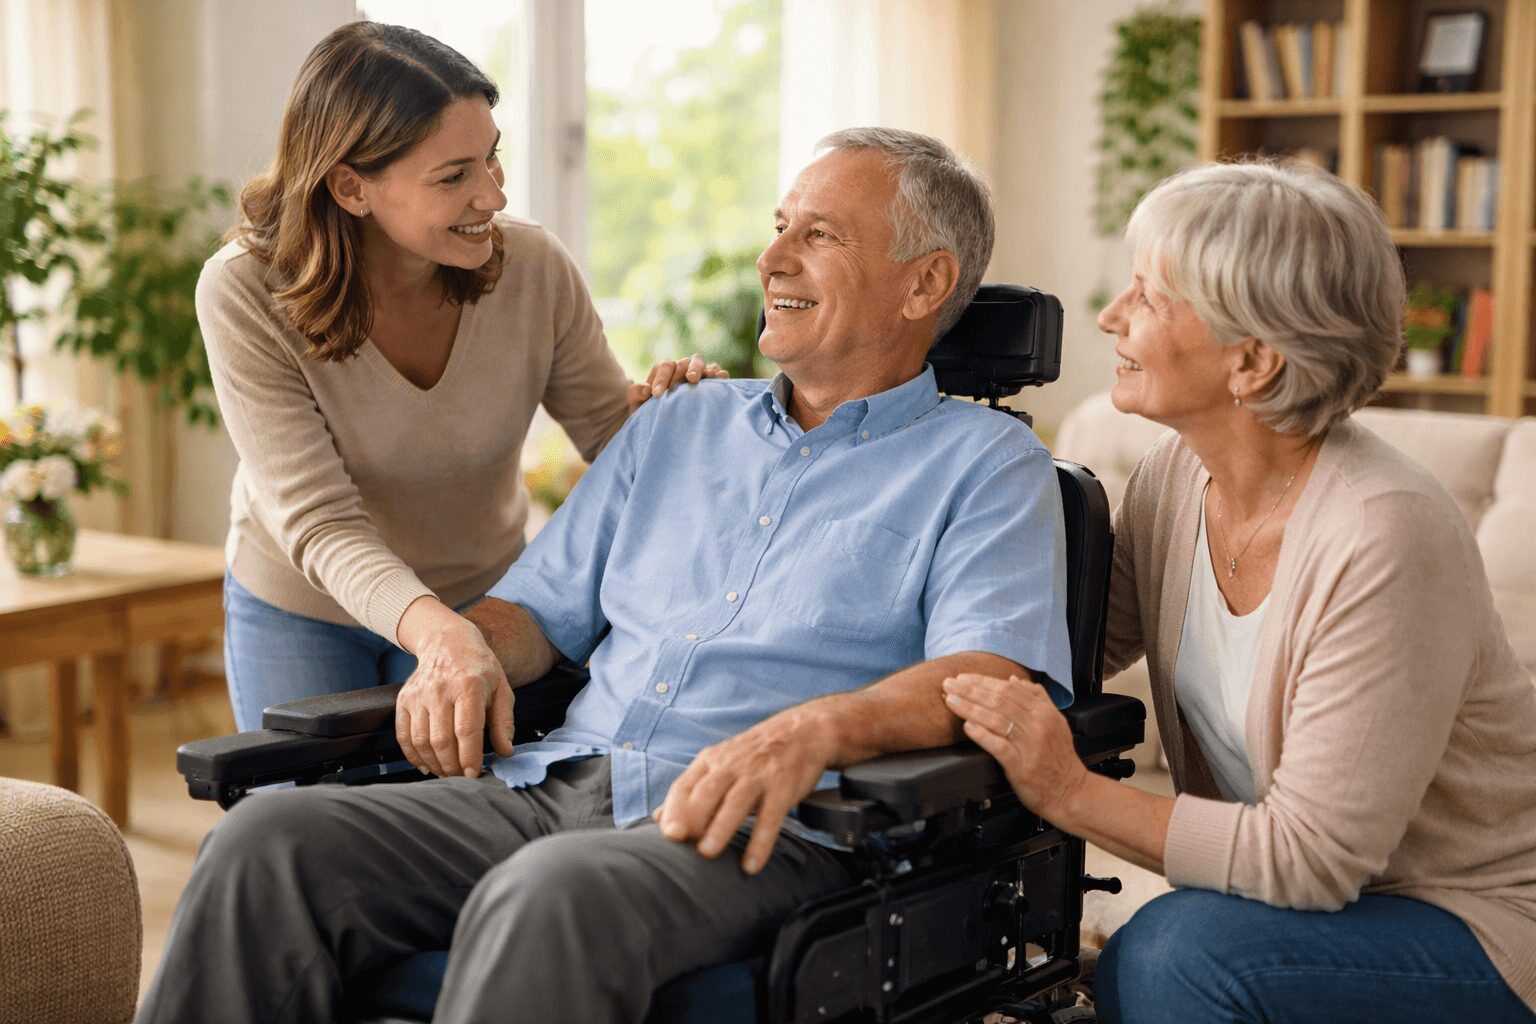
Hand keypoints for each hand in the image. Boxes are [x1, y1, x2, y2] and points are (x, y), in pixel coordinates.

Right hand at [396, 621, 514, 777]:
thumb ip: (504, 722)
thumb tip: (505, 752)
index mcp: (469, 686)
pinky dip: (413, 755)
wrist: (447, 642)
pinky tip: (427, 765)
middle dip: (452, 766)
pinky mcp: (404, 700)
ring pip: (421, 741)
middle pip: (441, 740)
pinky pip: (404, 735)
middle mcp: (440, 690)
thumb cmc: (480, 668)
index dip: (470, 756)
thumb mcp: (501, 689)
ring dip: (434, 764)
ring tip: (448, 773)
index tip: (475, 773)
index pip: (467, 729)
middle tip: (462, 777)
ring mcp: (418, 695)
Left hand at [625, 353, 728, 412]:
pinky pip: (718, 373)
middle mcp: (681, 369)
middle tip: (684, 382)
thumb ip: (636, 394)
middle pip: (684, 362)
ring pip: (700, 362)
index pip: (665, 366)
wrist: (665, 427)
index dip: (662, 378)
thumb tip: (646, 389)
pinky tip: (719, 378)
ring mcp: (698, 374)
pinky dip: (719, 374)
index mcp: (665, 370)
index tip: (657, 395)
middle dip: (683, 371)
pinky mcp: (712, 383)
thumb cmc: (650, 412)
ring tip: (696, 379)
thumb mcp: (638, 405)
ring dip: (699, 369)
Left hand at [653, 710, 833, 874]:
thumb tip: (658, 817)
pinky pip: (771, 817)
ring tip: (707, 852)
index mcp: (712, 761)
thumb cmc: (755, 754)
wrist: (803, 731)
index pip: (685, 785)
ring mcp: (758, 776)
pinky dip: (760, 842)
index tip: (666, 834)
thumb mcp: (719, 763)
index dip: (673, 809)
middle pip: (706, 792)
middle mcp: (732, 766)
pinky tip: (751, 864)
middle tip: (678, 841)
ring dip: (720, 827)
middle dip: (690, 815)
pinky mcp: (783, 787)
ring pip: (735, 802)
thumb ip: (690, 790)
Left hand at [942, 673, 1087, 824]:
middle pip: (999, 701)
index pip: (1009, 689)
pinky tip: (967, 727)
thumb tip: (1013, 680)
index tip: (963, 677)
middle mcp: (1038, 725)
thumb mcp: (1056, 721)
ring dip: (970, 708)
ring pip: (996, 720)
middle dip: (970, 690)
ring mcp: (1030, 746)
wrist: (1070, 792)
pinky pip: (999, 746)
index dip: (983, 681)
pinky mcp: (1022, 767)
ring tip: (951, 700)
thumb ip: (1037, 697)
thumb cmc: (1059, 758)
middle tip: (949, 684)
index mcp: (1045, 712)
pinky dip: (982, 735)